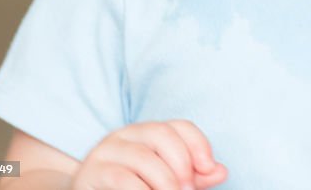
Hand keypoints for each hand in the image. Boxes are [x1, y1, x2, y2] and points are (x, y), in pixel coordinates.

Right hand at [71, 120, 227, 189]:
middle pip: (162, 134)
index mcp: (146, 132)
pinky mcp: (89, 173)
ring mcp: (105, 151)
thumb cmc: (132, 189)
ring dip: (164, 182)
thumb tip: (221, 172)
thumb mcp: (165, 180)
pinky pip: (121, 178)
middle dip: (182, 164)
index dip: (199, 144)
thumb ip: (193, 176)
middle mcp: (125, 134)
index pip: (180, 126)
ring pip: (143, 157)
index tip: (209, 169)